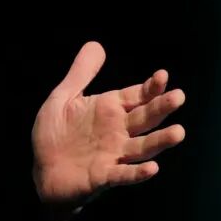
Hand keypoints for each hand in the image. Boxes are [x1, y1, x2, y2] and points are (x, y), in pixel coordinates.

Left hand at [31, 41, 185, 207]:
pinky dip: (137, 172)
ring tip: (178, 132)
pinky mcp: (104, 176)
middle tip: (178, 96)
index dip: (150, 87)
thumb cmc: (54, 134)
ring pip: (142, 147)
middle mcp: (117, 131)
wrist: (41, 171)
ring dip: (160, 141)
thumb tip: (97, 44)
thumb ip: (81, 74)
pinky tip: (152, 168)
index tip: (163, 75)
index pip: (137, 96)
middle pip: (145, 118)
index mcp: (109, 110)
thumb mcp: (63, 98)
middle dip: (161, 108)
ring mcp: (114, 155)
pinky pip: (124, 174)